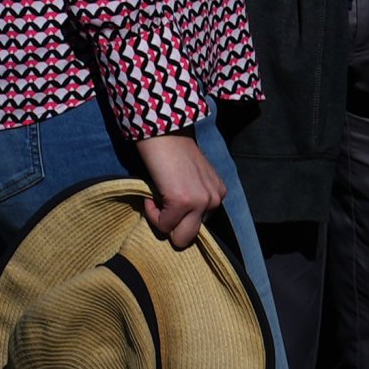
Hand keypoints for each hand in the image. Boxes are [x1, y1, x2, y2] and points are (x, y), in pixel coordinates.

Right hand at [130, 127, 223, 249]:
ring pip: (179, 237)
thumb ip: (193, 197)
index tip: (169, 201)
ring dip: (163, 221)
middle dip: (173, 227)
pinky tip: (151, 193)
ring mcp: (200, 202)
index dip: (180, 216)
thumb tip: (180, 221)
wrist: (162, 131)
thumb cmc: (171, 151)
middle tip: (161, 206)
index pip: (200, 224)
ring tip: (156, 199)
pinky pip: (163, 224)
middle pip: (192, 236)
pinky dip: (152, 213)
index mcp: (218, 194)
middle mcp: (215, 200)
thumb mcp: (192, 177)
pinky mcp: (183, 202)